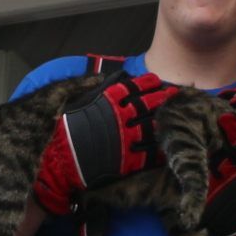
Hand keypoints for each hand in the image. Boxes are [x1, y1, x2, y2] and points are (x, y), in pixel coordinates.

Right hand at [34, 72, 178, 215]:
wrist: (59, 160)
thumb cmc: (67, 128)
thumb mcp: (82, 101)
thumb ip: (102, 88)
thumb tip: (120, 76)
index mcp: (109, 101)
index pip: (135, 88)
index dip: (149, 84)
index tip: (157, 82)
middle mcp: (121, 117)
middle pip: (149, 104)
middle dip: (163, 98)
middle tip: (174, 94)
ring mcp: (127, 138)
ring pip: (154, 126)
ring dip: (166, 119)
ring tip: (176, 114)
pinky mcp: (129, 160)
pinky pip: (150, 152)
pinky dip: (160, 146)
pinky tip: (168, 140)